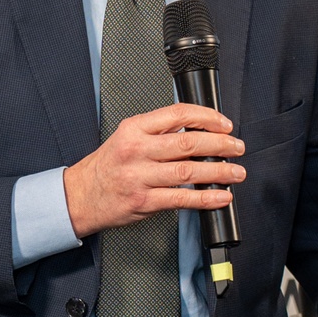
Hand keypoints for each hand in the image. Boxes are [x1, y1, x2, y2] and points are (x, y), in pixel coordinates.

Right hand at [64, 104, 245, 238]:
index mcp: (134, 129)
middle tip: (237, 147)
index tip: (224, 124)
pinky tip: (221, 196)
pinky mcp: (144, 202)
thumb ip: (158, 131)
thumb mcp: (127, 136)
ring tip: (236, 172)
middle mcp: (136, 151)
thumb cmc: (107, 165)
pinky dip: (206, 198)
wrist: (81, 195)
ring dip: (219, 172)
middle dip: (220, 144)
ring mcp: (139, 177)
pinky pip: (181, 199)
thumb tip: (199, 129)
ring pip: (188, 171)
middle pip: (188, 143)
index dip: (207, 117)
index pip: (178, 114)